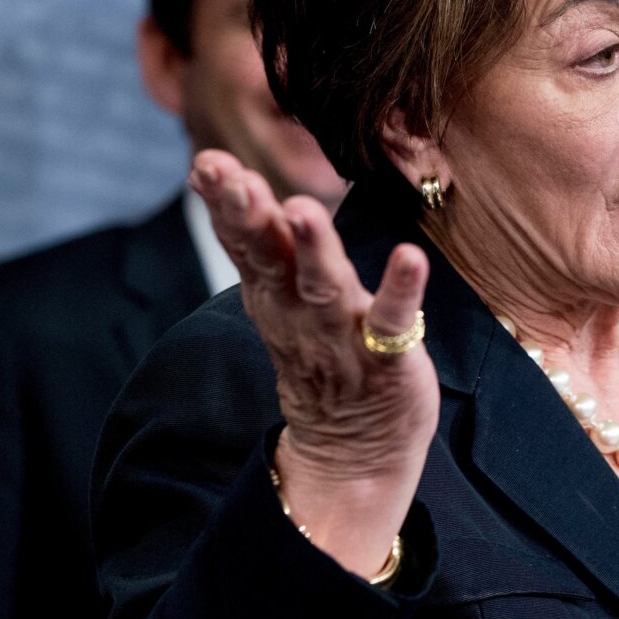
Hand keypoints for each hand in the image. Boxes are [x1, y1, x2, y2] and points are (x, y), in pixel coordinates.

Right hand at [190, 149, 437, 578]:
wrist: (352, 455)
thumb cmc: (320, 358)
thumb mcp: (278, 299)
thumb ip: (260, 242)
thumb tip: (228, 178)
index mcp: (275, 296)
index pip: (246, 244)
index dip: (227, 205)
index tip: (208, 164)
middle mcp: (301, 313)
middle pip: (272, 260)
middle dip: (253, 218)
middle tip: (236, 178)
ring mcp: (344, 337)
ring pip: (324, 288)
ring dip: (314, 249)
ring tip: (302, 210)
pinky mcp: (388, 360)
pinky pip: (394, 324)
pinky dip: (401, 291)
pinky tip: (410, 257)